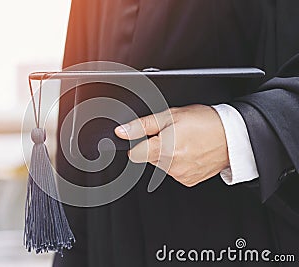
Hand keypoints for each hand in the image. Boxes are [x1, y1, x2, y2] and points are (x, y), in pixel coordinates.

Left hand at [114, 104, 228, 186]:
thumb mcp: (171, 115)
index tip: (145, 137)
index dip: (138, 143)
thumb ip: (142, 125)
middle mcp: (171, 165)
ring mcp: (180, 175)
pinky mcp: (188, 181)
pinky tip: (189, 152)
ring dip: (167, 154)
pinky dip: (178, 163)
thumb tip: (121, 132)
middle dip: (155, 146)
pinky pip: (174, 172)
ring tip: (184, 142)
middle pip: (148, 158)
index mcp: (164, 148)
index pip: (134, 154)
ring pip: (161, 165)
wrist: (233, 136)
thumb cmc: (205, 122)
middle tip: (172, 135)